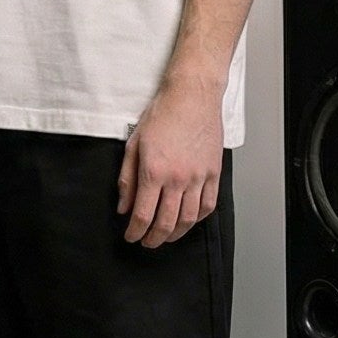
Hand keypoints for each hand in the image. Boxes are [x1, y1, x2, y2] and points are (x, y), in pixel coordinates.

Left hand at [117, 72, 224, 246]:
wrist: (192, 95)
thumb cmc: (163, 113)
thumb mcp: (134, 144)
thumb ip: (127, 179)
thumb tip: (124, 206)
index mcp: (154, 171)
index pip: (143, 215)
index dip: (135, 232)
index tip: (131, 236)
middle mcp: (178, 178)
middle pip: (166, 223)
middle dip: (153, 238)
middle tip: (147, 242)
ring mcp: (199, 177)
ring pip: (189, 219)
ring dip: (175, 234)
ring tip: (166, 236)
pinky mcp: (214, 172)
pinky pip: (208, 205)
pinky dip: (198, 219)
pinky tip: (189, 221)